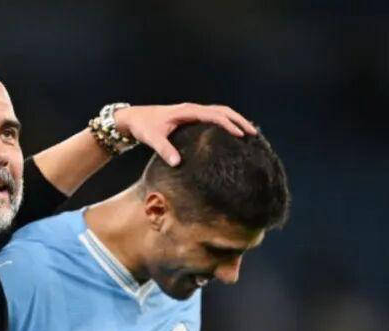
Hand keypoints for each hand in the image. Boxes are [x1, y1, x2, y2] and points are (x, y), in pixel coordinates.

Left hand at [114, 103, 256, 165]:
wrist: (134, 118)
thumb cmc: (143, 127)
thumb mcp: (152, 139)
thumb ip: (164, 150)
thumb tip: (177, 163)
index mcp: (187, 112)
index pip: (214, 115)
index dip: (228, 124)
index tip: (240, 135)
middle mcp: (192, 109)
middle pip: (222, 111)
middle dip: (239, 120)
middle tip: (254, 134)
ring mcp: (193, 112)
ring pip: (220, 112)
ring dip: (236, 120)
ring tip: (250, 133)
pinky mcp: (192, 117)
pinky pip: (214, 116)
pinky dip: (227, 122)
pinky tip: (233, 132)